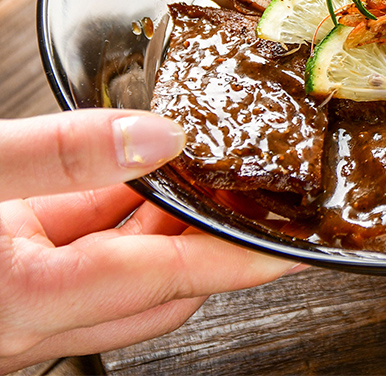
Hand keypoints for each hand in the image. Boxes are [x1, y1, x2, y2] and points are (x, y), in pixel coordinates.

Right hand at [0, 110, 298, 372]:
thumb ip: (61, 156)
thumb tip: (157, 139)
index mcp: (29, 298)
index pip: (170, 278)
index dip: (240, 259)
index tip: (291, 247)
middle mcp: (34, 312)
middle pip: (161, 286)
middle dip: (216, 241)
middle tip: (257, 198)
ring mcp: (25, 295)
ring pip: (127, 263)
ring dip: (172, 218)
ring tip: (211, 170)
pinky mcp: (15, 269)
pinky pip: (89, 241)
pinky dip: (126, 205)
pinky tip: (146, 167)